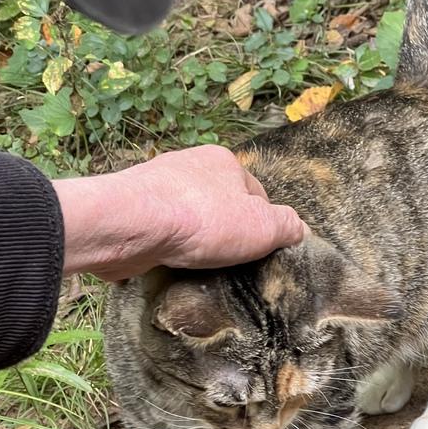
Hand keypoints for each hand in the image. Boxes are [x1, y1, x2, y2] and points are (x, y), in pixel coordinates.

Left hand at [53, 145, 304, 279]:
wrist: (129, 225)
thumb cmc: (202, 220)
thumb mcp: (262, 227)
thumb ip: (286, 226)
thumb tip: (298, 229)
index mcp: (224, 160)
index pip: (255, 194)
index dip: (261, 225)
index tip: (257, 252)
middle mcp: (189, 165)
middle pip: (220, 205)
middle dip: (224, 233)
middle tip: (228, 263)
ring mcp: (156, 185)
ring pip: (188, 218)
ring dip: (193, 242)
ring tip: (197, 268)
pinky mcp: (131, 209)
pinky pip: (159, 231)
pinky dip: (165, 248)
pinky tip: (168, 265)